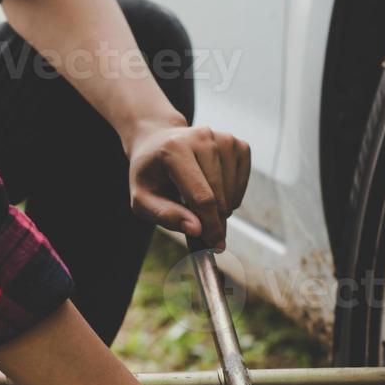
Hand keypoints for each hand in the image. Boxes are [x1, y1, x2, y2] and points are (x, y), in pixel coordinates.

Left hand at [125, 117, 251, 250]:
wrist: (158, 143)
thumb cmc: (150, 175)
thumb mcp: (142, 199)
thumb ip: (165, 215)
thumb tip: (197, 230)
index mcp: (174, 150)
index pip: (200, 196)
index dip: (210, 225)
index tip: (214, 246)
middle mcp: (201, 138)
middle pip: (219, 194)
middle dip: (216, 221)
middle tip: (209, 236)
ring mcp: (222, 138)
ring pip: (232, 190)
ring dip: (223, 208)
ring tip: (202, 207)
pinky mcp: (237, 144)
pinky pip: (242, 181)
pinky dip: (233, 195)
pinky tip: (215, 193)